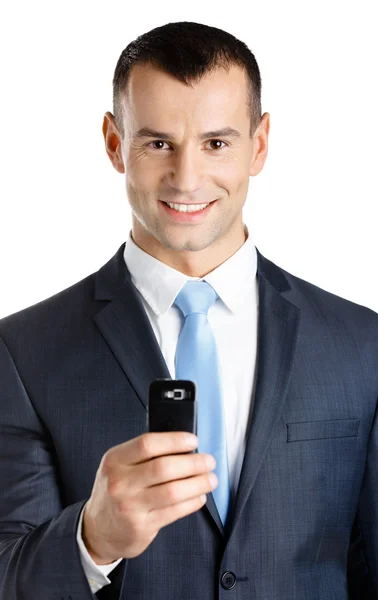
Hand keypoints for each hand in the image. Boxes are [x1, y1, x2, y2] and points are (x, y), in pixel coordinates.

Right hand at [82, 432, 216, 563]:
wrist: (98, 530)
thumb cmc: (115, 491)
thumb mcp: (119, 465)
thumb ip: (144, 454)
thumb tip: (184, 446)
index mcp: (115, 460)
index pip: (147, 444)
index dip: (175, 440)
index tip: (193, 441)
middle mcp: (120, 482)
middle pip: (164, 467)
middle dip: (193, 463)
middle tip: (209, 461)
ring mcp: (130, 506)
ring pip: (173, 491)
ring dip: (198, 483)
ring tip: (210, 479)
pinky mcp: (141, 527)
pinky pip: (174, 512)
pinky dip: (192, 502)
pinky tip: (199, 496)